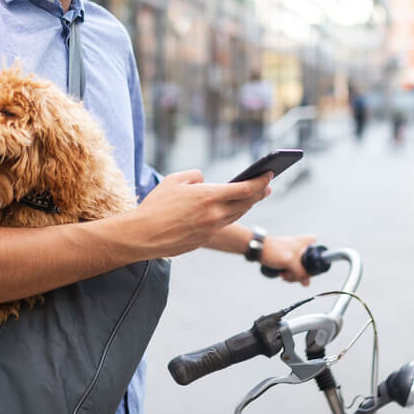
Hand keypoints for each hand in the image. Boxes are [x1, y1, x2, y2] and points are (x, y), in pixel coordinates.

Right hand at [131, 169, 272, 257]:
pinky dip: (229, 216)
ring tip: (252, 197)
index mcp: (209, 196)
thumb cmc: (156, 205)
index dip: (260, 181)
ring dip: (247, 205)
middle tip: (266, 186)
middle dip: (259, 193)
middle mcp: (214, 214)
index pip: (245, 188)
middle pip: (246, 203)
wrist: (143, 235)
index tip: (269, 174)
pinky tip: (229, 210)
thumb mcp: (174, 180)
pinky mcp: (205, 240)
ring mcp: (211, 229)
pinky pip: (222, 225)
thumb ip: (194, 176)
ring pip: (236, 215)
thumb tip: (204, 180)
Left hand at [261, 234, 316, 285]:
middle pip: (309, 267)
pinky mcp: (291, 259)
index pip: (318, 257)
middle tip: (289, 273)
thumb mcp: (290, 262)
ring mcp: (297, 254)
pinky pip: (295, 271)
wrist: (259, 250)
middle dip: (299, 274)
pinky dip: (289, 274)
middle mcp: (304, 247)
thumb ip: (301, 273)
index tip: (302, 271)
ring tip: (283, 273)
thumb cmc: (273, 251)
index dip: (311, 268)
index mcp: (308, 243)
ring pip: (301, 271)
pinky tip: (282, 274)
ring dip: (292, 276)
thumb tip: (307, 283)